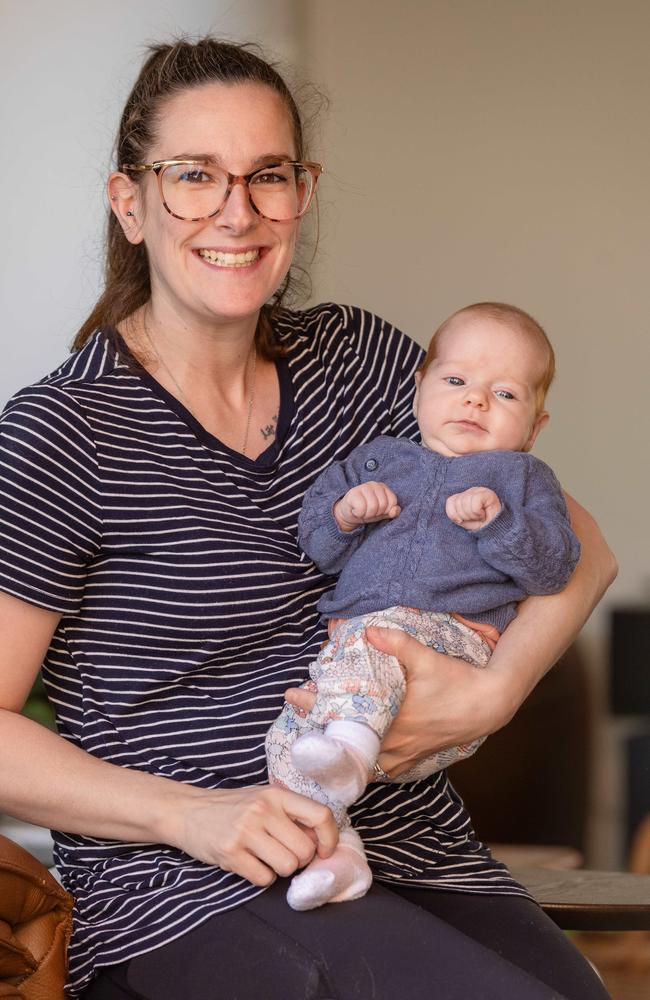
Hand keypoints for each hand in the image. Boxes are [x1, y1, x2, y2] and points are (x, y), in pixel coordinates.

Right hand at [173, 784, 337, 886]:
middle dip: (298, 859)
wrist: (186, 811)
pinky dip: (260, 877)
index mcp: (276, 794)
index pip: (320, 815)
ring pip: (287, 867)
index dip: (329, 838)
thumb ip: (290, 814)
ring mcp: (245, 831)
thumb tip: (321, 841)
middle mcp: (263, 810)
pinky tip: (249, 864)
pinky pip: (263, 879)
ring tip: (263, 858)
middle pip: (304, 850)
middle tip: (281, 853)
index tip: (324, 851)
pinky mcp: (230, 853)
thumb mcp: (263, 799)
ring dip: (279, 870)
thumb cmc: (232, 807)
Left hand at [284, 627, 512, 778]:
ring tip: (318, 725)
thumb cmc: (458, 682)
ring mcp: (402, 755)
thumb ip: (398, 643)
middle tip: (297, 705)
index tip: (292, 694)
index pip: (342, 717)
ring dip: (339, 742)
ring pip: (359, 757)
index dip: (313, 706)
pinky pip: (379, 766)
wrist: (488, 706)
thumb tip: (370, 629)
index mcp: (391, 722)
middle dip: (318, 723)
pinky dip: (360, 758)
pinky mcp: (412, 759)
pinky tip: (350, 747)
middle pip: (344, 740)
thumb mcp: (427, 659)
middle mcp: (393, 745)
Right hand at [334, 482, 400, 531]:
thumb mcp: (382, 513)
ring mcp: (363, 487)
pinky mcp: (353, 493)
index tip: (378, 510)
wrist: (348, 514)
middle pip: (383, 505)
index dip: (385, 511)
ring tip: (362, 511)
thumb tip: (395, 511)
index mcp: (383, 487)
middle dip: (376, 513)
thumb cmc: (367, 511)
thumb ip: (392, 511)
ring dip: (367, 514)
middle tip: (368, 512)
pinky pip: (361, 509)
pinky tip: (355, 510)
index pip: (392, 502)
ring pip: (372, 507)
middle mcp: (374, 484)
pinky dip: (359, 514)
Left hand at [446, 487, 501, 530]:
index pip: (450, 501)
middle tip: (474, 519)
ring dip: (472, 515)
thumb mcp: (462, 520)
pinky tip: (483, 515)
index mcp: (463, 495)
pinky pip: (475, 503)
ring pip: (465, 502)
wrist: (494, 531)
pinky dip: (478, 513)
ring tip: (480, 517)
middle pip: (458, 502)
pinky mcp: (488, 494)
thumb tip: (455, 516)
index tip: (461, 521)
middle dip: (464, 516)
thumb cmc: (479, 525)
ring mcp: (480, 490)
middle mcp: (471, 490)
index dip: (453, 514)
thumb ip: (454, 514)